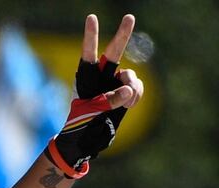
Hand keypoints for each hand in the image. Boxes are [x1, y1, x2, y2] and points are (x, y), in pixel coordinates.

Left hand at [45, 14, 144, 178]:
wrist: (87, 140)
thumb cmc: (80, 124)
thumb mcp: (92, 112)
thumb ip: (110, 99)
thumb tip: (129, 90)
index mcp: (85, 77)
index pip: (88, 53)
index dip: (91, 35)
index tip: (91, 18)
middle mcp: (100, 76)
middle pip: (114, 52)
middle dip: (122, 34)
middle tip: (129, 16)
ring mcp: (114, 84)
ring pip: (131, 75)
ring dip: (132, 87)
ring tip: (126, 104)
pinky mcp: (125, 94)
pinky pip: (137, 88)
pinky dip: (136, 96)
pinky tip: (129, 106)